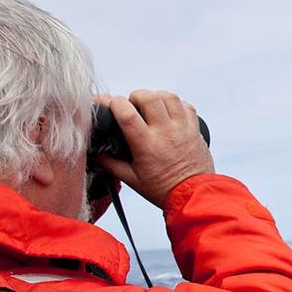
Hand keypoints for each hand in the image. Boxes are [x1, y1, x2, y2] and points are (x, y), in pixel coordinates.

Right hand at [96, 90, 214, 207]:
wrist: (194, 195)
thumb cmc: (162, 189)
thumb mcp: (132, 180)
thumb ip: (111, 164)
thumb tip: (97, 152)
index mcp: (147, 145)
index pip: (128, 114)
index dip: (116, 104)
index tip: (112, 105)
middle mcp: (165, 133)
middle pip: (150, 98)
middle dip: (136, 95)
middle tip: (132, 104)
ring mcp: (183, 129)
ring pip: (169, 97)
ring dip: (156, 96)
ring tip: (150, 105)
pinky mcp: (195, 130)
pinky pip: (186, 106)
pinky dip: (175, 104)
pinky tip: (168, 111)